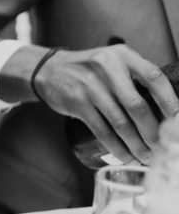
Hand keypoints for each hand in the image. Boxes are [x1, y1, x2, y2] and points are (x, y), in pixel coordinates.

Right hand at [35, 44, 178, 163]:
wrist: (48, 70)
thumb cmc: (89, 70)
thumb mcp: (113, 62)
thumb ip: (135, 76)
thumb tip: (167, 108)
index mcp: (123, 56)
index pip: (154, 78)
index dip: (170, 101)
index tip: (178, 121)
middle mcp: (107, 68)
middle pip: (138, 106)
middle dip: (153, 133)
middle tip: (162, 148)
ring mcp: (90, 86)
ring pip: (120, 123)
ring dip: (136, 145)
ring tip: (146, 157)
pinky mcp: (77, 102)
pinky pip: (102, 130)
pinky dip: (116, 147)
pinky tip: (125, 156)